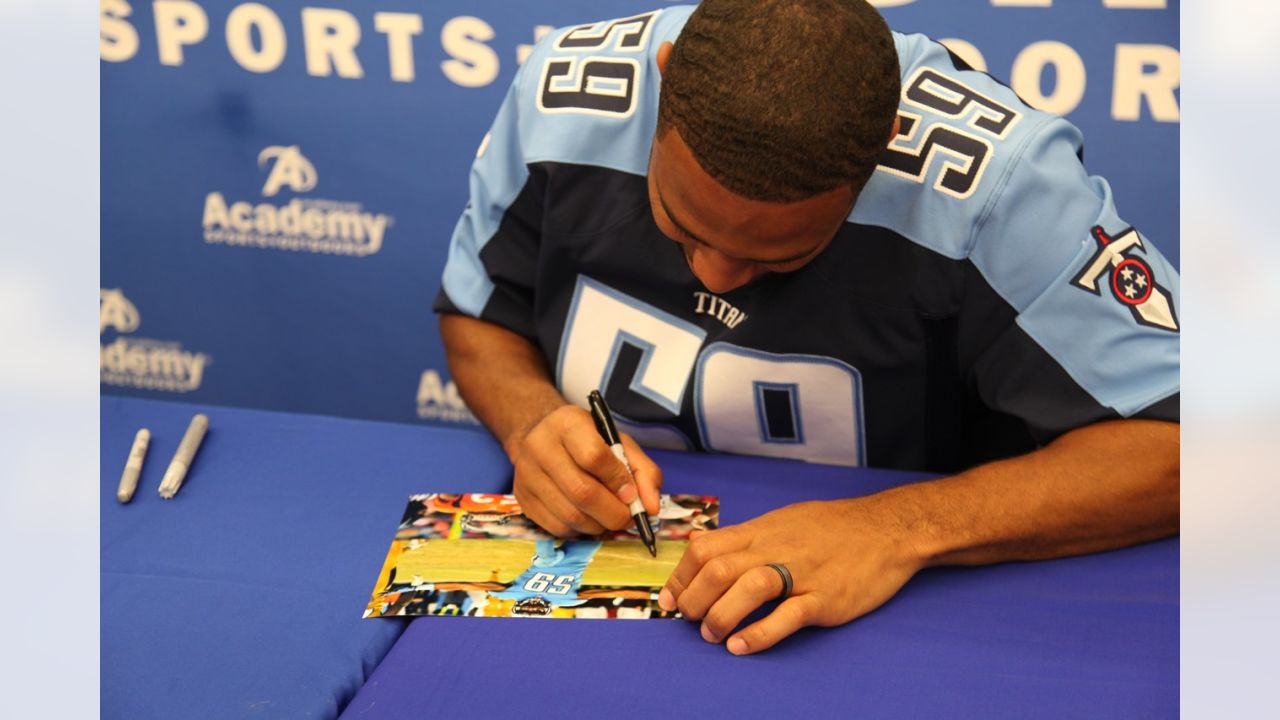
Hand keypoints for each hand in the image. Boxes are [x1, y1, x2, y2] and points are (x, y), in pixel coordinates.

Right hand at [508, 405, 662, 535]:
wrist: (543, 439)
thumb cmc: (588, 441)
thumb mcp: (619, 443)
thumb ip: (643, 472)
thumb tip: (651, 508)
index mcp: (568, 423)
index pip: (594, 457)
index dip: (618, 481)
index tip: (632, 495)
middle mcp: (540, 446)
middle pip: (582, 492)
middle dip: (613, 513)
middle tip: (628, 517)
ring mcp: (526, 474)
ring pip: (570, 515)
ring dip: (599, 525)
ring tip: (609, 517)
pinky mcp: (522, 498)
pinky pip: (557, 527)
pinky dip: (580, 531)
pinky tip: (588, 519)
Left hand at [658, 497, 924, 654]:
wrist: (887, 529)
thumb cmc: (834, 526)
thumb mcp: (783, 520)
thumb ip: (748, 538)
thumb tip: (709, 553)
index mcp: (761, 530)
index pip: (705, 548)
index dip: (681, 576)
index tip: (672, 598)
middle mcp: (775, 548)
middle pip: (718, 569)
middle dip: (694, 599)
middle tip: (691, 620)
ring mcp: (801, 573)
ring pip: (747, 588)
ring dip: (720, 616)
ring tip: (713, 636)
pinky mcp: (826, 597)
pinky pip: (788, 615)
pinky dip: (760, 633)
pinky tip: (742, 646)